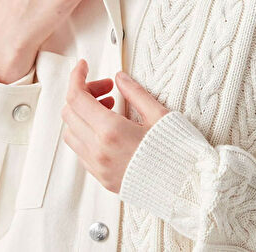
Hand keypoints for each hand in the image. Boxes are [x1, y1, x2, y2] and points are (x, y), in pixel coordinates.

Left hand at [60, 59, 169, 192]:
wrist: (185, 189)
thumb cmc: (177, 154)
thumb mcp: (159, 114)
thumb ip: (135, 92)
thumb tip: (120, 78)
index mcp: (111, 131)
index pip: (77, 97)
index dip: (76, 77)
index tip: (83, 66)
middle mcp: (99, 151)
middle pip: (70, 113)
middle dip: (83, 93)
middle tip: (106, 88)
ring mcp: (98, 167)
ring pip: (71, 132)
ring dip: (83, 114)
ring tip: (109, 108)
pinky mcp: (102, 178)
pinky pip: (81, 150)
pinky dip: (86, 132)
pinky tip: (108, 128)